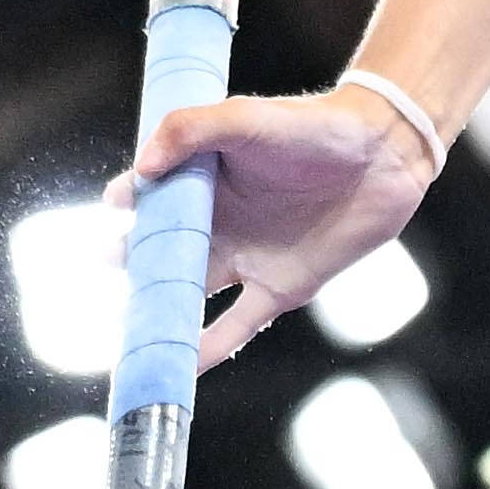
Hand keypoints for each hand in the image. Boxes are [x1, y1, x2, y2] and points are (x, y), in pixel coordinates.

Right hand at [113, 85, 439, 371]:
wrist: (383, 155)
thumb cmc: (314, 127)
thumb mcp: (246, 117)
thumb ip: (191, 130)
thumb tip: (142, 168)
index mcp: (204, 180)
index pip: (151, 194)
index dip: (128, 200)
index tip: (114, 206)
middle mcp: (218, 224)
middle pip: (160, 252)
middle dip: (130, 263)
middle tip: (106, 263)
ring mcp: (245, 259)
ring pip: (188, 295)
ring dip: (158, 314)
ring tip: (127, 331)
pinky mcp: (278, 289)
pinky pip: (234, 327)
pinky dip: (206, 351)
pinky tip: (180, 370)